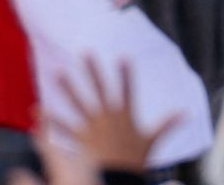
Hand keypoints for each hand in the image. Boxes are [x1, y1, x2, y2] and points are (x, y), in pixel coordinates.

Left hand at [48, 58, 181, 172]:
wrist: (118, 178)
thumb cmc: (135, 160)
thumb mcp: (152, 141)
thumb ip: (168, 124)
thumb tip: (186, 113)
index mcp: (125, 115)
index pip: (127, 90)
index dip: (126, 73)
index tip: (123, 56)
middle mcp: (107, 117)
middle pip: (100, 89)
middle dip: (93, 70)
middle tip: (85, 52)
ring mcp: (92, 127)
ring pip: (78, 103)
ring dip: (67, 88)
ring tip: (57, 72)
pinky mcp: (80, 139)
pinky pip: (62, 128)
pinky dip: (50, 120)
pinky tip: (37, 110)